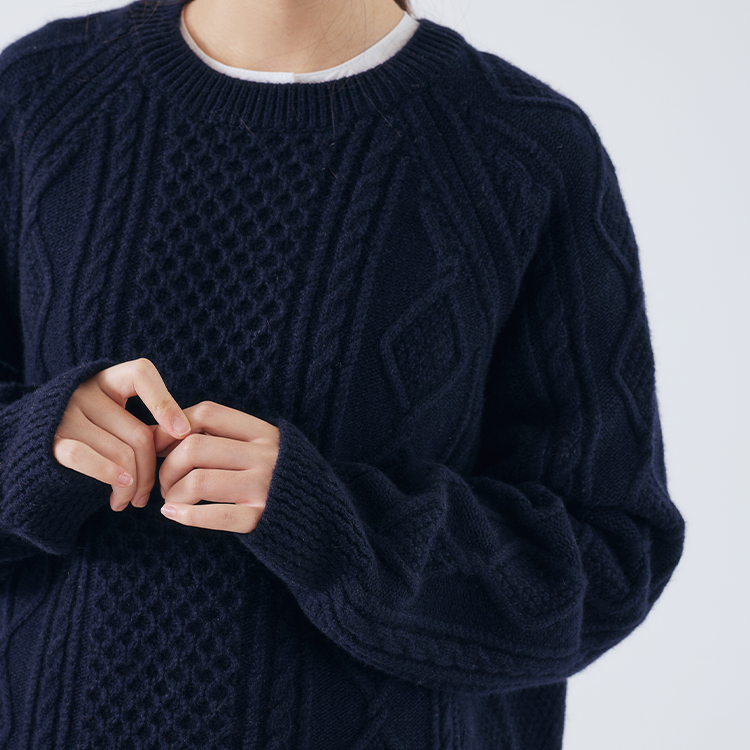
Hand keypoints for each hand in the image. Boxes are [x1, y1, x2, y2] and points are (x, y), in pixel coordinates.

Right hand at [53, 358, 190, 511]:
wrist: (36, 453)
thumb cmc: (94, 437)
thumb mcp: (119, 420)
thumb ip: (147, 424)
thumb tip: (184, 439)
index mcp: (108, 380)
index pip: (141, 373)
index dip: (165, 401)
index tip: (184, 432)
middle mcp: (85, 392)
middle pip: (138, 433)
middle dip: (151, 470)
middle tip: (152, 493)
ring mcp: (66, 416)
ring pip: (120, 453)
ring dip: (133, 486)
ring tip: (133, 501)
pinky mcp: (52, 443)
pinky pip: (87, 458)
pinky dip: (109, 476)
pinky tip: (120, 494)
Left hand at [154, 401, 279, 532]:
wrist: (329, 521)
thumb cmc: (286, 484)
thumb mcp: (269, 450)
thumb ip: (232, 439)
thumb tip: (171, 432)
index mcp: (265, 433)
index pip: (208, 413)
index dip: (173, 426)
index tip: (160, 444)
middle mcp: (266, 455)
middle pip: (194, 446)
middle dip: (167, 465)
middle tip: (164, 481)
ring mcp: (264, 486)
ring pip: (198, 479)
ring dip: (173, 491)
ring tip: (171, 499)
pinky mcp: (262, 517)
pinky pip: (215, 514)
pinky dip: (186, 515)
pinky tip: (173, 514)